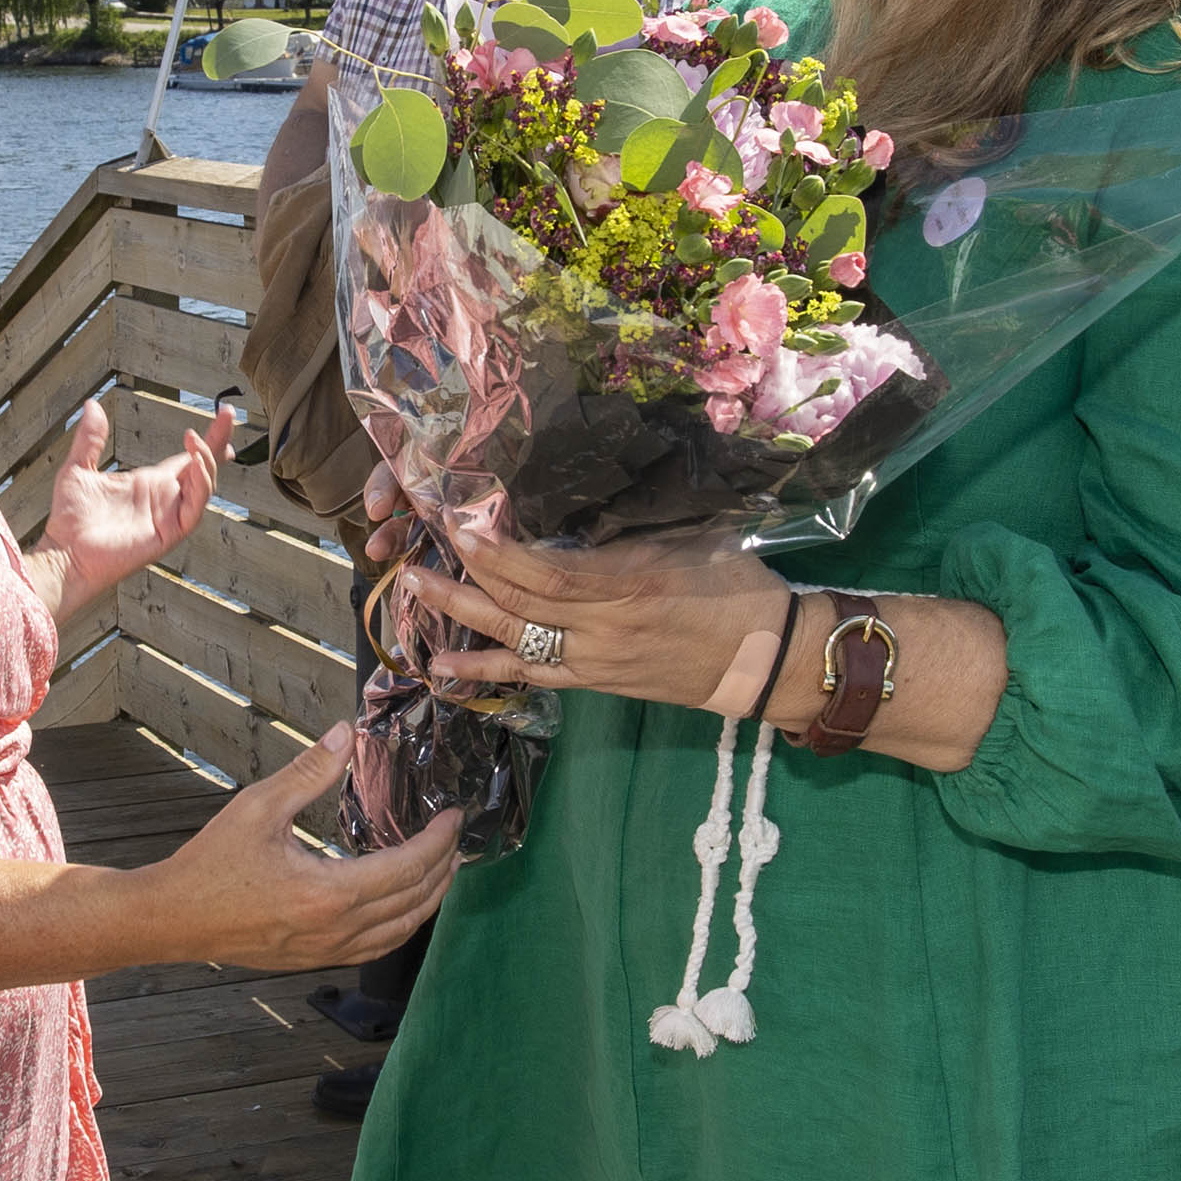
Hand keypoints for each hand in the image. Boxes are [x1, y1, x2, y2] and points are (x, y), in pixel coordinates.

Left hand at [39, 399, 234, 602]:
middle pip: (203, 466)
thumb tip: (92, 404)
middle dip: (219, 440)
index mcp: (148, 483)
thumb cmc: (70, 518)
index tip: (222, 415)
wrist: (64, 552)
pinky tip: (196, 464)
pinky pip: (194, 508)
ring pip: (204, 486)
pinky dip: (200, 485)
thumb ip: (90, 438)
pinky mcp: (169, 533)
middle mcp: (164, 498)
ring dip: (206, 459)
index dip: (207, 440)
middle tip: (228, 413)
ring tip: (196, 438)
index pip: (186, 458)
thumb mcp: (78, 468)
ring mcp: (169, 516)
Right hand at [135, 728, 459, 969]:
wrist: (173, 918)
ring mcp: (327, 952)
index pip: (407, 868)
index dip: (439, 842)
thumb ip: (309, 772)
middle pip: (414, 903)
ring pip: (401, 933)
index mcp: (328, 894)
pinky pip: (376, 948)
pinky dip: (401, 925)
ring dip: (429, 901)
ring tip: (443, 870)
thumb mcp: (259, 807)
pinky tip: (402, 905)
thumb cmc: (211, 863)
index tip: (454, 817)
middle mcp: (336, 930)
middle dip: (444, 869)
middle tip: (458, 839)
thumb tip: (346, 733)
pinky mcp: (315, 961)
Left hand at [410, 521, 793, 715]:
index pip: (547, 572)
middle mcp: (604, 629)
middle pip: (520, 607)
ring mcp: (596, 662)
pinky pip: (533, 677)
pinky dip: (487, 672)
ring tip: (414, 596)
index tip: (460, 526)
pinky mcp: (597, 684)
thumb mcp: (691, 540)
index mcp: (629, 585)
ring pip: (516, 643)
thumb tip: (578, 496)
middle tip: (413, 560)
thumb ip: (630, 528)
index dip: (499, 553)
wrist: (766, 659)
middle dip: (463, 583)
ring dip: (461, 622)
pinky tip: (445, 667)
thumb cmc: (737, 587)